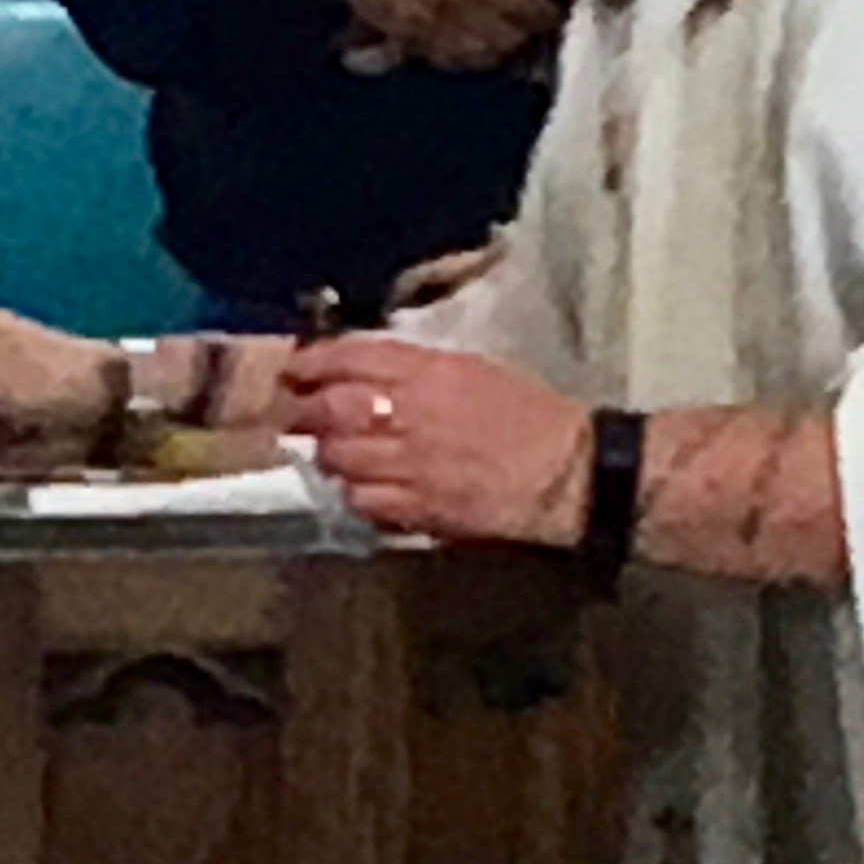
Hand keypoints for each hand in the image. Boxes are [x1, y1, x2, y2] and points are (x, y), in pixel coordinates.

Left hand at [283, 337, 591, 545]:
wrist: (570, 472)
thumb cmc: (529, 415)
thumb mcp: (471, 370)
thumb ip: (412, 370)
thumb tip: (360, 373)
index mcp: (430, 370)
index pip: (350, 356)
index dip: (311, 362)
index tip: (293, 368)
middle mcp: (412, 412)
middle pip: (331, 407)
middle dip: (304, 410)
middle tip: (294, 414)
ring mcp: (412, 462)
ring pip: (339, 456)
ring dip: (328, 454)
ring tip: (334, 453)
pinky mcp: (420, 507)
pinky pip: (362, 500)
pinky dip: (354, 493)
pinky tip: (364, 488)